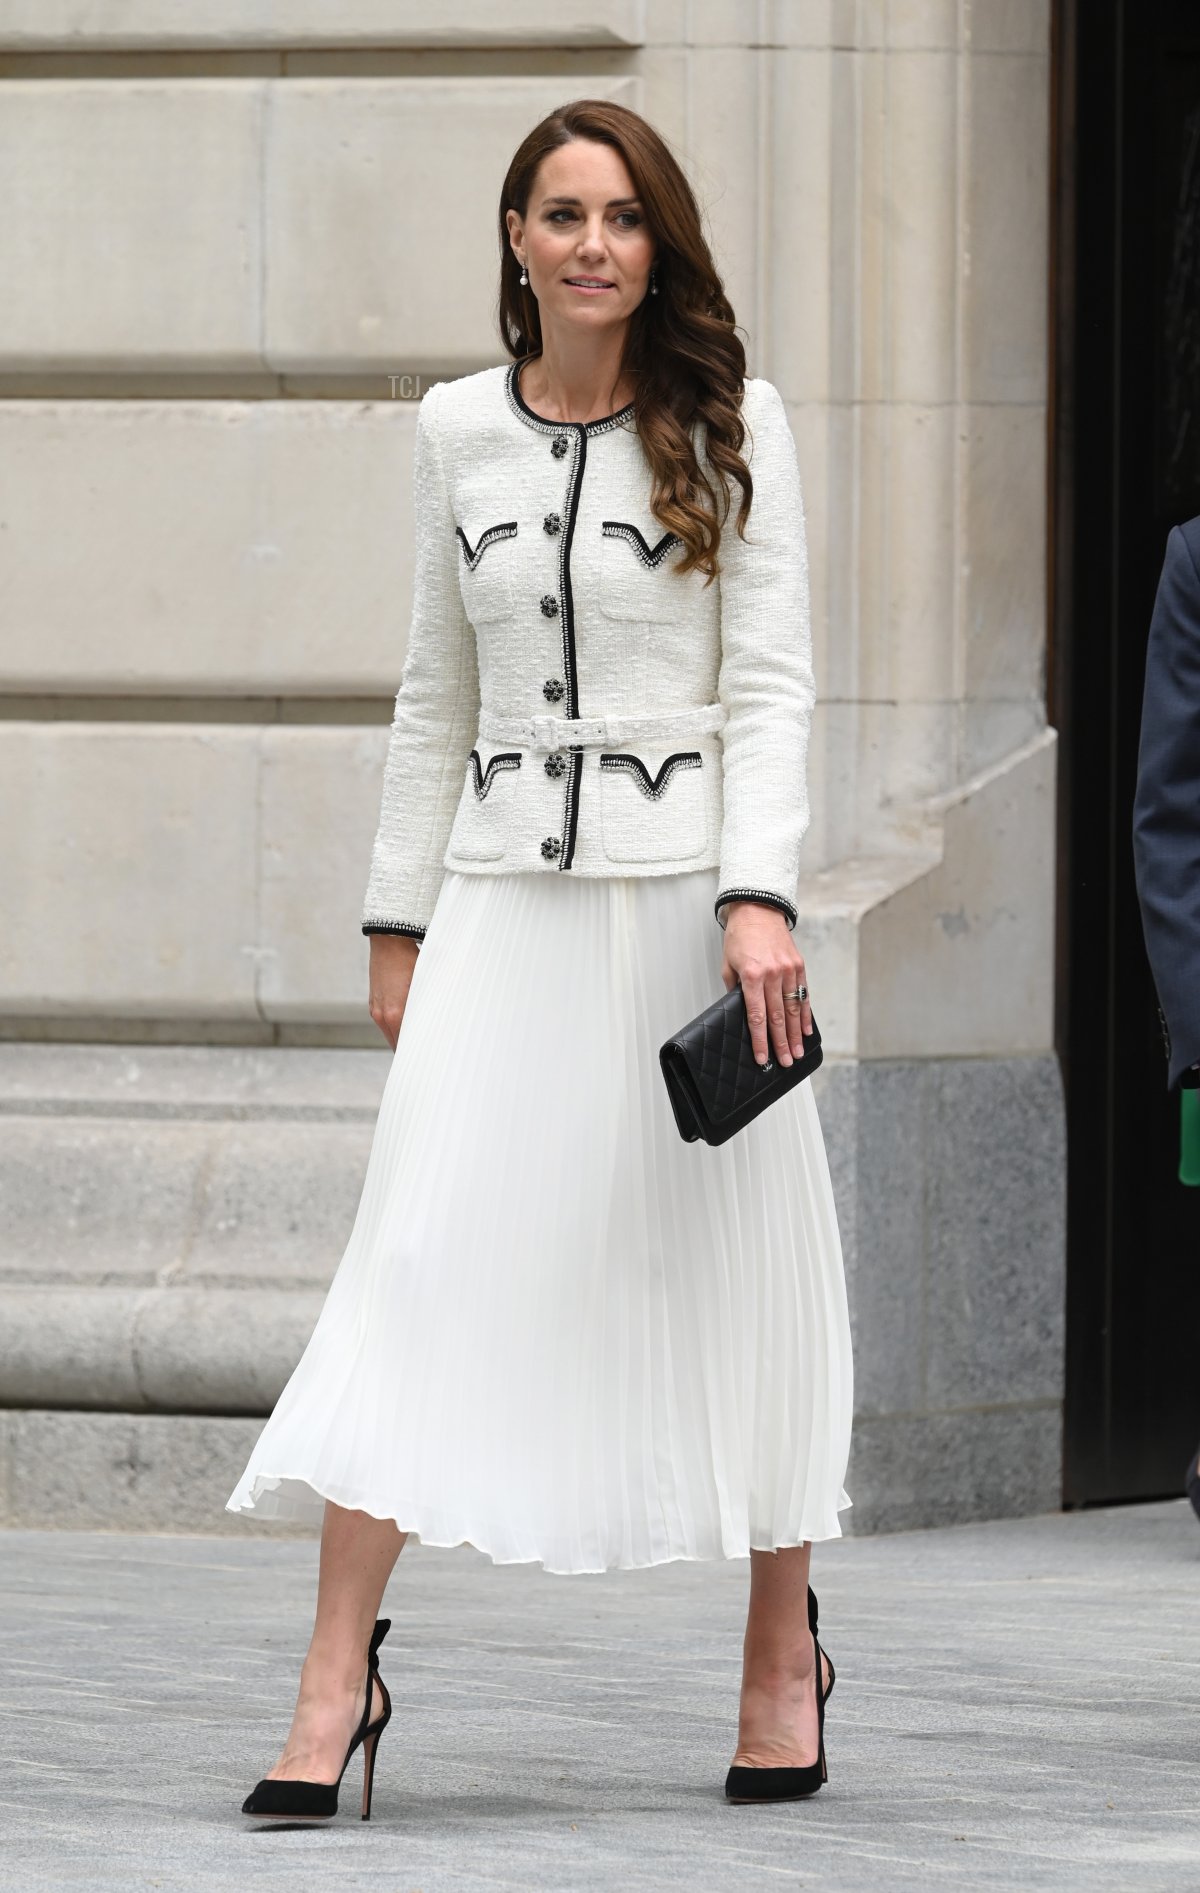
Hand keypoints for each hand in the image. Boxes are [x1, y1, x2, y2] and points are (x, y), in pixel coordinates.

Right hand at [367, 933, 421, 1050]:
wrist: (389, 941)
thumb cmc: (410, 960)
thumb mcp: (425, 984)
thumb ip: (429, 1007)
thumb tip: (440, 1022)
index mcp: (395, 1013)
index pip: (405, 1046)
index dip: (417, 1054)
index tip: (428, 1059)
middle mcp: (382, 1015)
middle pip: (396, 1044)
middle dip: (410, 1050)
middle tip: (426, 1055)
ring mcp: (376, 1009)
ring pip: (390, 1034)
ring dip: (402, 1038)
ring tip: (419, 1041)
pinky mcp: (373, 1003)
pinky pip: (385, 1023)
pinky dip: (396, 1027)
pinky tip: (408, 1024)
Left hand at [720, 901, 812, 1068]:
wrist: (758, 910)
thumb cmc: (740, 936)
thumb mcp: (728, 964)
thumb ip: (734, 990)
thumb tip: (741, 1012)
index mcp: (752, 975)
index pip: (757, 1016)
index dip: (760, 1040)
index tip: (762, 1057)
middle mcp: (773, 974)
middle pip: (778, 1017)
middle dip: (781, 1043)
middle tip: (785, 1062)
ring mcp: (789, 970)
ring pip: (793, 1009)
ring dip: (795, 1034)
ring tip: (797, 1052)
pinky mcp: (799, 966)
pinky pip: (804, 995)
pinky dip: (805, 1015)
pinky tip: (805, 1030)